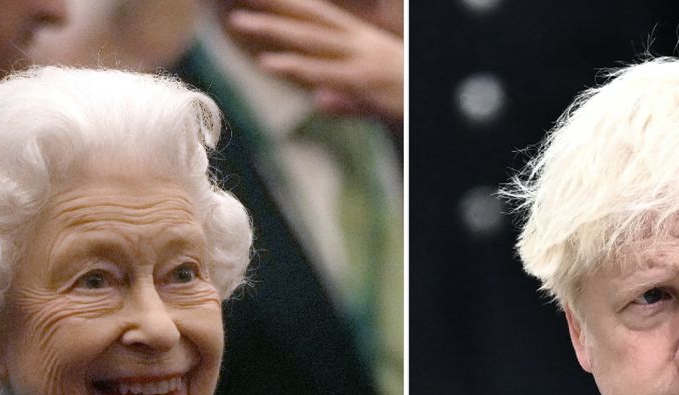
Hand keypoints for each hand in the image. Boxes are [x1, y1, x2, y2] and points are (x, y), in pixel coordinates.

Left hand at [226, 0, 403, 126]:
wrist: (439, 101)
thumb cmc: (411, 99)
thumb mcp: (375, 98)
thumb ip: (345, 100)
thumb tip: (319, 102)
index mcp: (361, 42)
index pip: (318, 17)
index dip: (287, 5)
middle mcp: (359, 43)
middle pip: (308, 18)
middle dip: (273, 6)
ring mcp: (361, 60)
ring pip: (309, 39)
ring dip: (273, 29)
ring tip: (239, 21)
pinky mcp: (363, 81)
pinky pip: (324, 71)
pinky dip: (295, 66)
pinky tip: (268, 62)